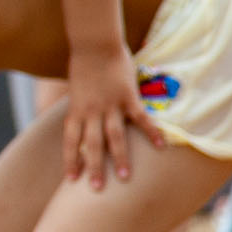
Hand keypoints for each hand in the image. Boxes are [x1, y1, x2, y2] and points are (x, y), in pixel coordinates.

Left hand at [61, 44, 161, 189]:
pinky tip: (161, 146)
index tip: (71, 180)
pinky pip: (141, 119)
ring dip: (120, 157)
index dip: (70, 160)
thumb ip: (80, 110)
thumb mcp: (76, 91)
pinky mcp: (128, 96)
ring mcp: (110, 105)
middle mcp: (91, 111)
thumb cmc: (84, 65)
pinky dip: (151, 132)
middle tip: (96, 189)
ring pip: (114, 136)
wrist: (94, 43)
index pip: (70, 141)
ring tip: (125, 177)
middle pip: (91, 144)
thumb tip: (82, 124)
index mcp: (76, 110)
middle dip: (94, 167)